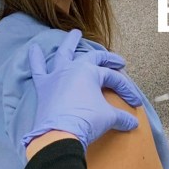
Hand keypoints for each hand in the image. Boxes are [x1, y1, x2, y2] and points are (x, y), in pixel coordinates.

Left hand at [22, 29, 142, 151]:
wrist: (60, 134)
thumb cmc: (86, 121)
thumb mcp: (109, 117)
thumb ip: (121, 117)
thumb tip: (133, 124)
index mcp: (91, 72)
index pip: (113, 78)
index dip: (126, 90)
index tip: (135, 102)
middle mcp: (74, 68)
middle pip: (94, 58)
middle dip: (107, 58)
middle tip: (118, 61)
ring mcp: (57, 75)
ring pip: (64, 53)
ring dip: (70, 42)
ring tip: (75, 33)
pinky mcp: (43, 86)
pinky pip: (37, 69)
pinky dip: (35, 59)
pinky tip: (34, 49)